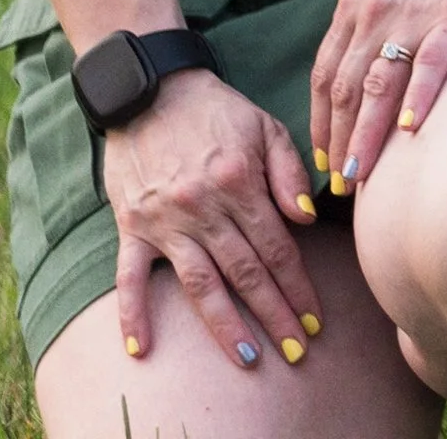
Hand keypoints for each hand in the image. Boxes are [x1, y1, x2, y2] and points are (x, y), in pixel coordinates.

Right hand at [106, 68, 321, 367]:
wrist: (152, 89)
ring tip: (249, 358)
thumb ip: (289, 173)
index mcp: (240, 182)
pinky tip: (142, 348)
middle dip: (274, 314)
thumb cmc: (217, 110)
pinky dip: (133, 313)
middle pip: (245, 272)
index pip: (277, 247)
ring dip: (224, 325)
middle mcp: (203, 206)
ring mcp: (165, 220)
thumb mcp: (265, 127)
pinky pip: (130, 276)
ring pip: (199, 283)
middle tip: (297, 350)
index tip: (316, 317)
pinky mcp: (131, 226)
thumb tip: (309, 219)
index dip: (298, 285)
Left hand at [311, 0, 446, 193]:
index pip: (326, 73)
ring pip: (380, 84)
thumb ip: (371, 16)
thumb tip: (359, 64)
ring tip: (361, 176)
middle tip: (337, 186)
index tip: (321, 158)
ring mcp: (416, 13)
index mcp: (358, 1)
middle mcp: (378, 8)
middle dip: (338, 140)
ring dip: (366, 135)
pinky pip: (431, 64)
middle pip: (347, 87)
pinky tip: (411, 131)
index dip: (320, 120)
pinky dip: (418, 98)